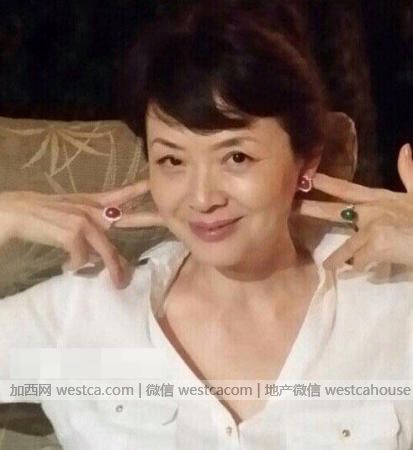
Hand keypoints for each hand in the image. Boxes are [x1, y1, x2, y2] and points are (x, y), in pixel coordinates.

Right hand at [0, 180, 165, 287]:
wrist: (17, 212)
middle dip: (149, 219)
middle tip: (168, 221)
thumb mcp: (70, 215)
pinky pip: (83, 259)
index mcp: (92, 203)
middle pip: (128, 218)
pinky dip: (75, 266)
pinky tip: (66, 267)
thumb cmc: (43, 216)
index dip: (138, 189)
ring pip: (107, 251)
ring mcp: (85, 220)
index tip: (154, 184)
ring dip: (113, 270)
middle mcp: (93, 210)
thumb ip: (90, 228)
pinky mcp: (74, 233)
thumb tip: (100, 254)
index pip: (120, 194)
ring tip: (118, 283)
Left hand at [294, 144, 412, 270]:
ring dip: (337, 259)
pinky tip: (357, 274)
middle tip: (293, 207)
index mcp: (381, 199)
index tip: (310, 178)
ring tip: (328, 266)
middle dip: (313, 208)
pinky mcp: (375, 244)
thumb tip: (405, 148)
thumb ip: (409, 174)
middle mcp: (372, 210)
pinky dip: (359, 269)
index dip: (328, 183)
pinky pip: (359, 262)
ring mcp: (372, 226)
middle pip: (336, 210)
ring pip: (347, 247)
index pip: (349, 189)